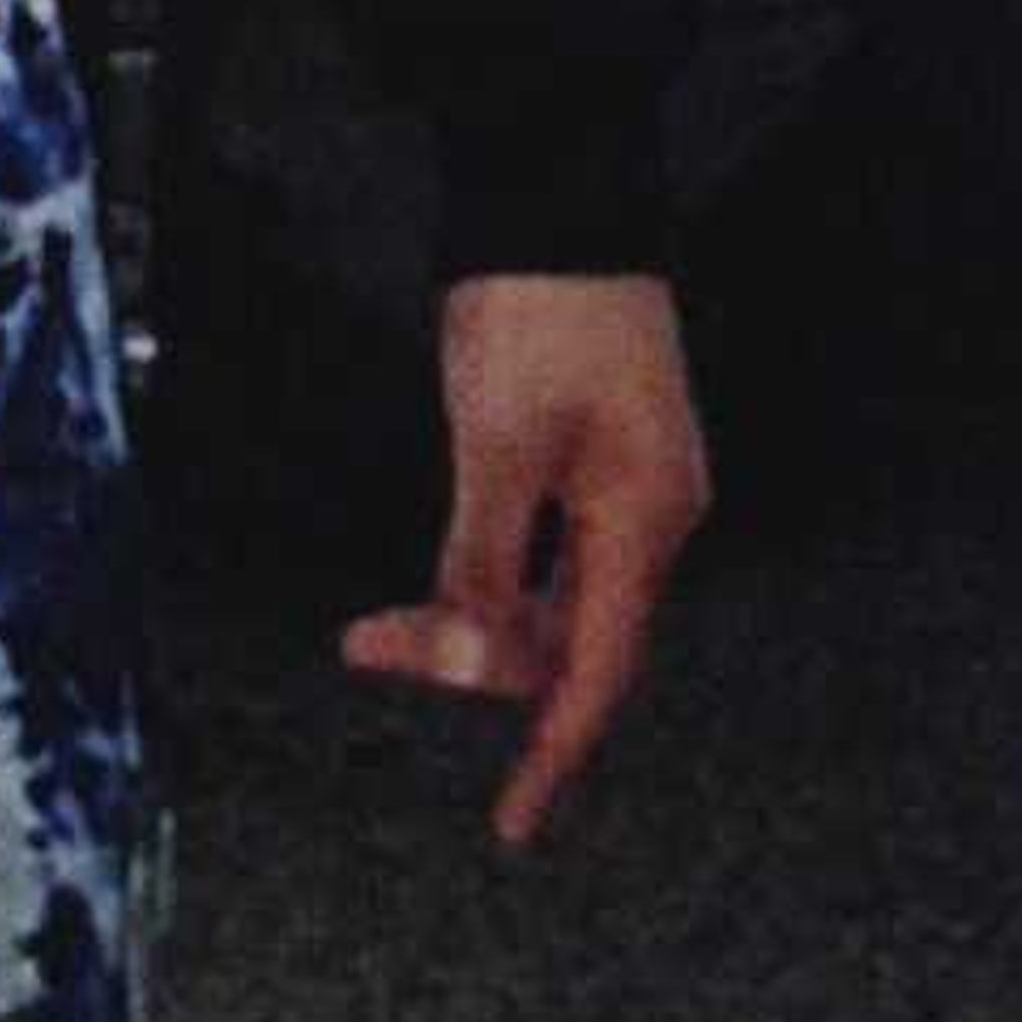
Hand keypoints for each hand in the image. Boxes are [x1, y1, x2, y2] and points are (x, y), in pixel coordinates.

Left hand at [340, 270, 709, 850]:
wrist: (557, 195)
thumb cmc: (535, 314)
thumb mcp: (496, 443)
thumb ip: (485, 561)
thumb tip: (477, 663)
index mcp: (644, 521)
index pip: (598, 672)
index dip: (551, 751)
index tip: (513, 826)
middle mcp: (652, 516)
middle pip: (570, 637)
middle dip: (473, 663)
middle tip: (369, 648)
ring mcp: (629, 484)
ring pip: (555, 595)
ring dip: (472, 619)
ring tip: (375, 628)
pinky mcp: (600, 454)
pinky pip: (550, 553)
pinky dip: (491, 578)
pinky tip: (439, 583)